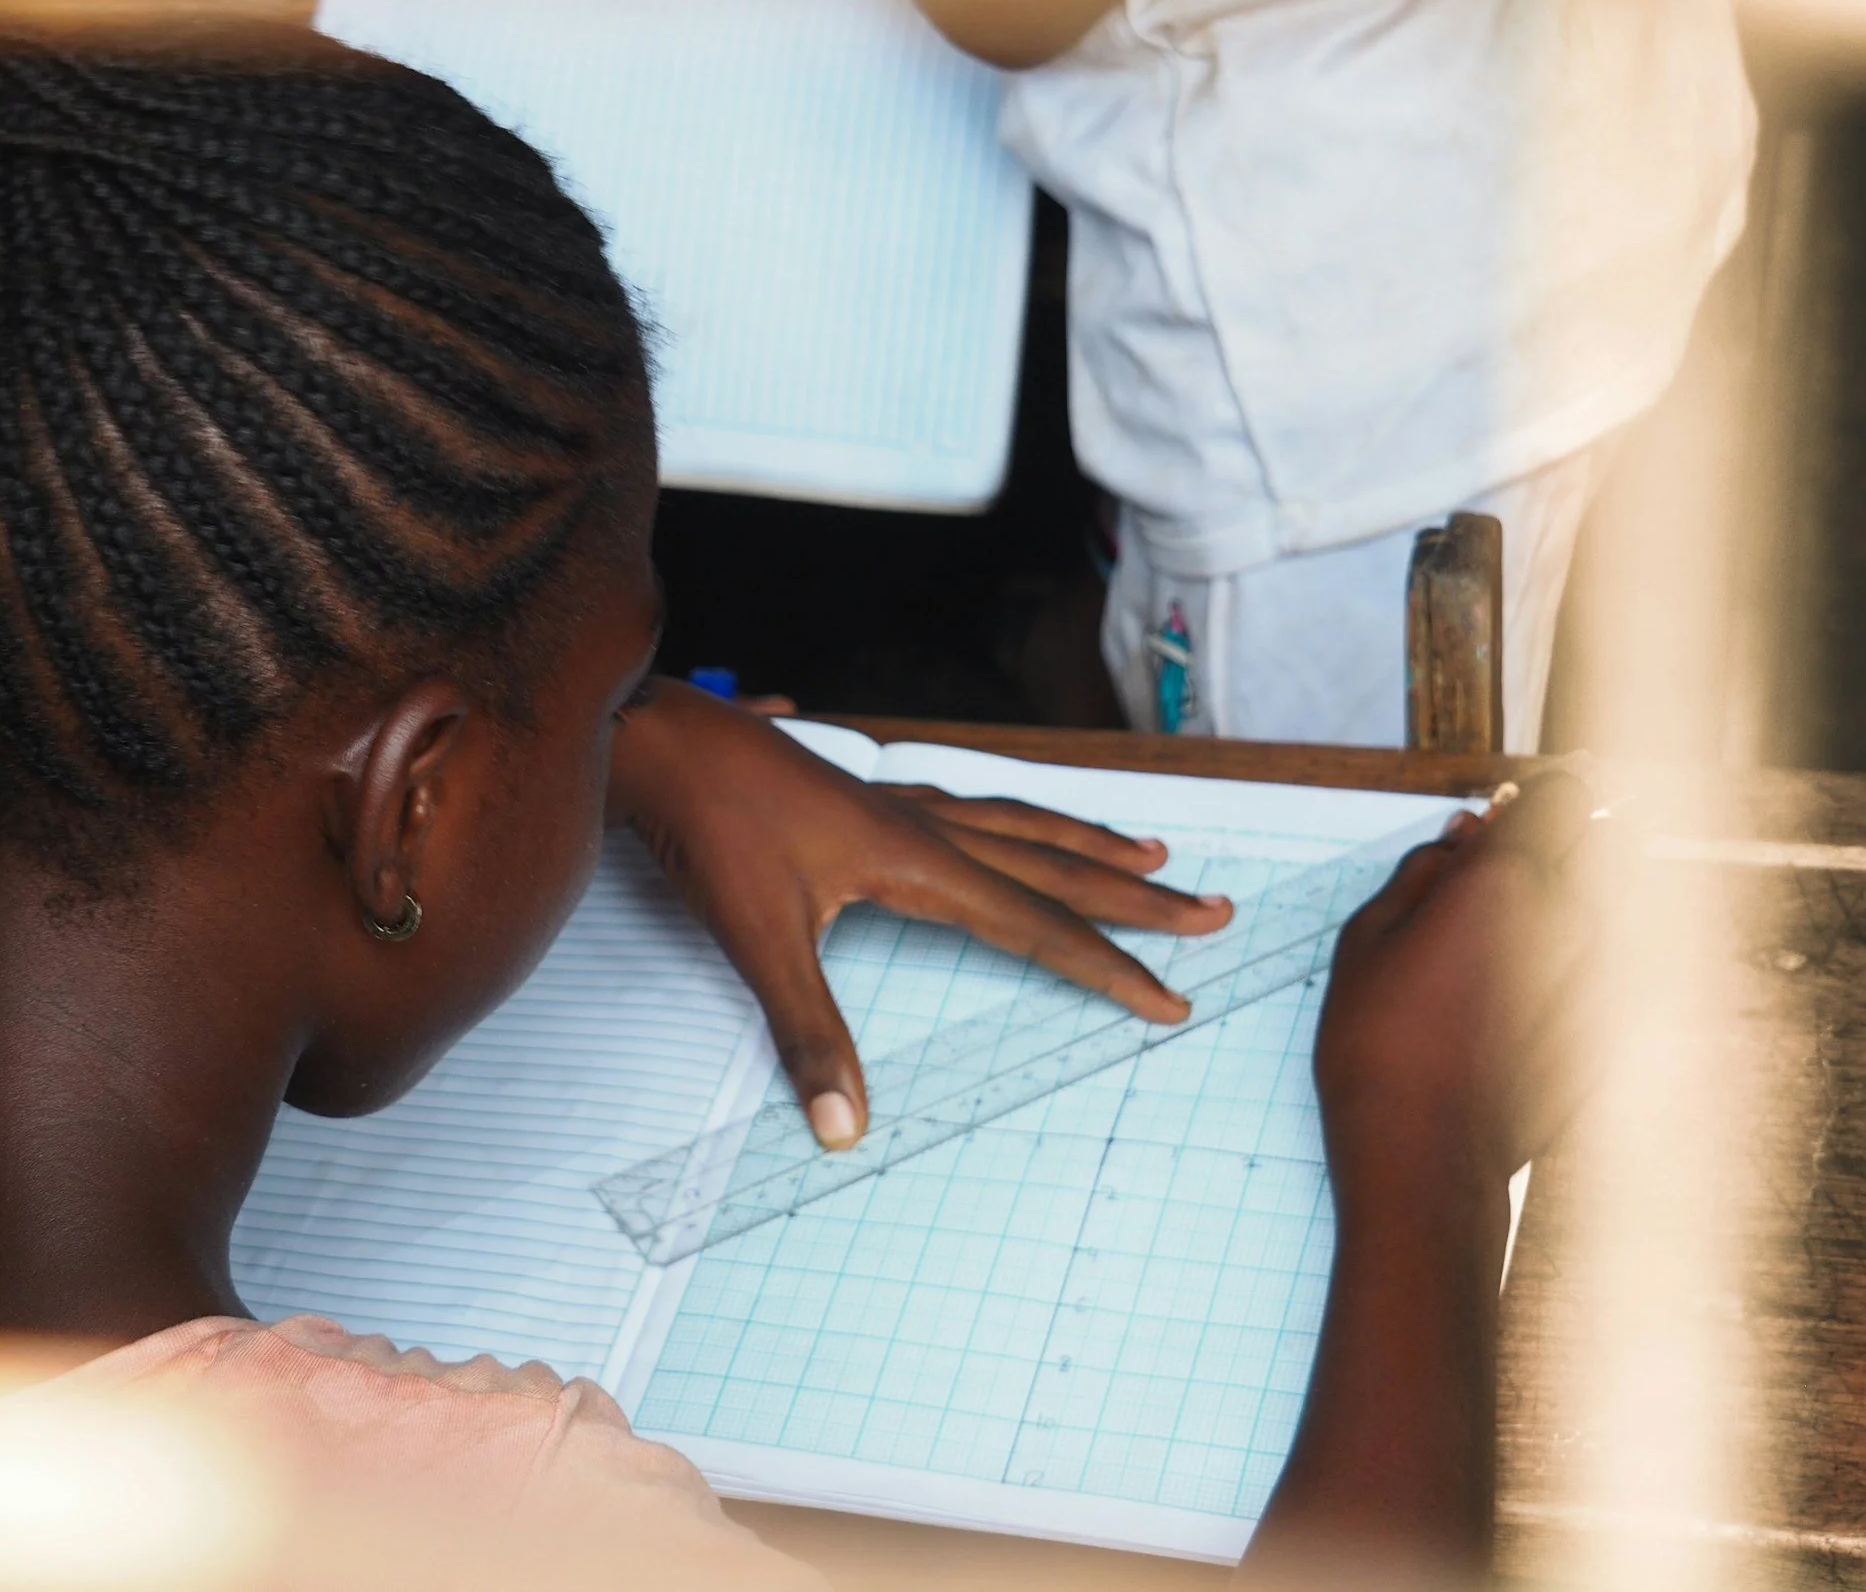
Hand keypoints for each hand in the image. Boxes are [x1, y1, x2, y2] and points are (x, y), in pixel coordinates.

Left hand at [608, 679, 1231, 1148]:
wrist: (653, 738)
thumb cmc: (707, 829)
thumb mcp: (758, 940)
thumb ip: (807, 1035)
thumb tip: (844, 1126)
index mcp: (918, 861)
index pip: (1036, 927)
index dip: (1108, 968)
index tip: (1172, 1000)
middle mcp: (921, 823)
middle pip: (1051, 866)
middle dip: (1135, 895)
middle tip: (1212, 911)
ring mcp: (891, 799)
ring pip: (1015, 821)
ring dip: (1083, 842)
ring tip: (1142, 849)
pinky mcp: (855, 790)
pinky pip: (962, 799)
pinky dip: (1007, 810)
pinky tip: (999, 809)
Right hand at [1314, 776, 1596, 1203]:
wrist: (1426, 1158)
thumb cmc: (1379, 1048)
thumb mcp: (1366, 941)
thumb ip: (1421, 872)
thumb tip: (1462, 835)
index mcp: (1508, 883)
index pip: (1560, 797)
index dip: (1532, 798)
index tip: (1503, 816)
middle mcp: (1573, 920)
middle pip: (1604, 842)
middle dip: (1562, 844)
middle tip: (1502, 877)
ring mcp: (1602, 978)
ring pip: (1608, 907)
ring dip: (1568, 906)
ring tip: (1498, 949)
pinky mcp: (1609, 1026)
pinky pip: (1603, 970)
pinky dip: (1570, 967)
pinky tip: (1509, 1006)